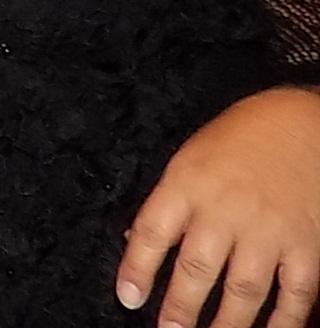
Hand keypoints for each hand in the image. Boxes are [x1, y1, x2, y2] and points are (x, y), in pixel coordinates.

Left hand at [118, 86, 319, 327]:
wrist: (302, 123)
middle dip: (180, 307)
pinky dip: (284, 322)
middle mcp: (226, 211)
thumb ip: (167, 203)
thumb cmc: (238, 140)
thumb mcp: (189, 159)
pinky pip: (296, 294)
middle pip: (197, 268)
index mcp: (188, 184)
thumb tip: (133, 240)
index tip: (128, 299)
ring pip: (244, 290)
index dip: (137, 268)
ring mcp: (269, 231)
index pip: (153, 232)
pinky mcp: (306, 246)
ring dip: (226, 323)